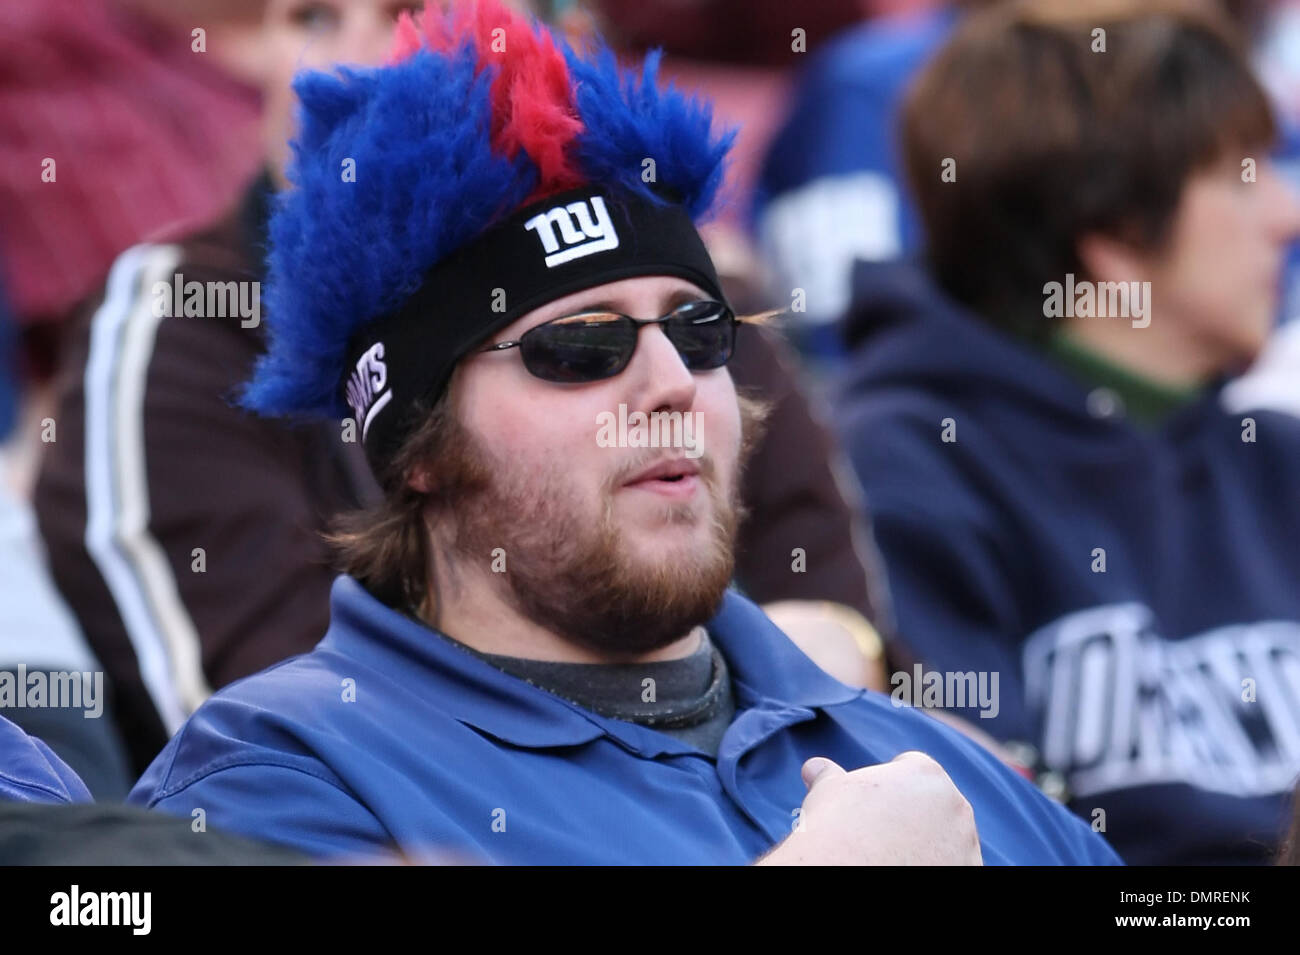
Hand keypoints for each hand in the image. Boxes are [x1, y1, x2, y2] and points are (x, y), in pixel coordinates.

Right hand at [756, 752, 983, 864]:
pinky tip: (906, 868)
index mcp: (924, 774)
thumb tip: (814, 767)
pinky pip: (952, 864)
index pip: (912, 767)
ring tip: (892, 857)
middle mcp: (954, 805)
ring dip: (927, 843)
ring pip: (946, 837)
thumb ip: (830, 775)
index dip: (890, 784)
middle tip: (880, 833)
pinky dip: (935, 866)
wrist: (847, 871)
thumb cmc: (838, 828)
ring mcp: (966, 844)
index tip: (873, 803)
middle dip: (912, 814)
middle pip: (934, 803)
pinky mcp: (969, 871)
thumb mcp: (828, 792)